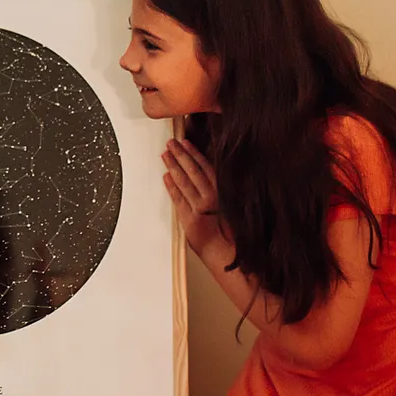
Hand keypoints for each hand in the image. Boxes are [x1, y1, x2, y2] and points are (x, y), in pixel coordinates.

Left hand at [161, 137, 220, 255]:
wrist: (226, 253)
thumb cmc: (230, 232)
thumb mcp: (230, 206)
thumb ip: (219, 191)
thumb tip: (206, 175)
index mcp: (222, 192)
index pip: (205, 167)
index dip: (194, 153)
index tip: (185, 143)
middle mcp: (210, 198)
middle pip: (192, 171)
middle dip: (180, 155)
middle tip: (170, 143)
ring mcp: (198, 207)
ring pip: (183, 182)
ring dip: (172, 167)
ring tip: (165, 155)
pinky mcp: (188, 218)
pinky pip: (177, 198)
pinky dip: (171, 186)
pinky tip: (165, 177)